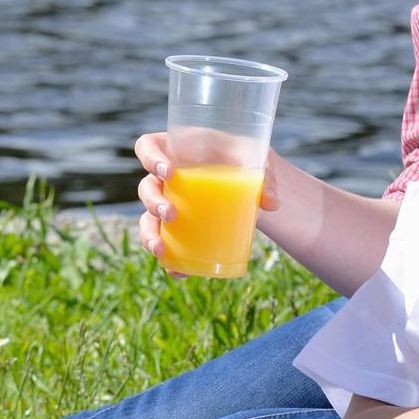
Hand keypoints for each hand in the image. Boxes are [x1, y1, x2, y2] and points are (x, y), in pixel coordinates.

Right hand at [132, 131, 279, 268]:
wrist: (250, 178)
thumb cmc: (245, 159)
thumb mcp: (255, 158)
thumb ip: (264, 176)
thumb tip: (271, 204)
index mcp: (175, 150)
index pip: (147, 148)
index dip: (150, 158)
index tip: (168, 172)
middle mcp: (166, 178)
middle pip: (146, 188)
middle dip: (153, 203)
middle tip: (172, 214)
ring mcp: (170, 203)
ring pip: (148, 219)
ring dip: (149, 234)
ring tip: (160, 250)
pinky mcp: (179, 228)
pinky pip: (167, 243)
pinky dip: (170, 259)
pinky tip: (177, 271)